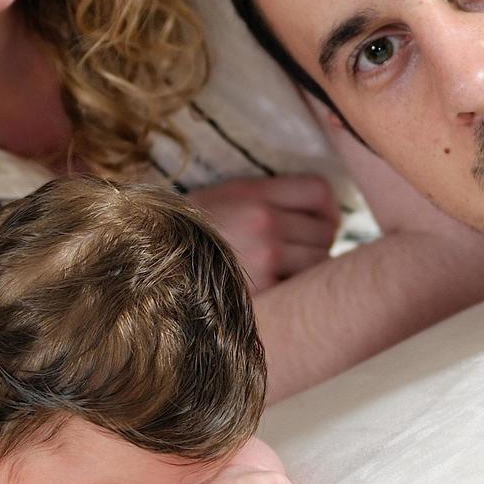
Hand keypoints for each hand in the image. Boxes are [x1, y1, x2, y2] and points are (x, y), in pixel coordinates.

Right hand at [187, 175, 339, 291]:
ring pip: (320, 262)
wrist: (155, 261)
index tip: (321, 219)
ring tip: (287, 268)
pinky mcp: (262, 291)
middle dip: (318, 240)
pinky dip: (294, 289)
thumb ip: (272, 195)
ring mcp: (264, 258)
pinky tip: (276, 286)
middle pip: (326, 230)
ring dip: (310, 267)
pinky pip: (300, 288)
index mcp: (256, 194)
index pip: (319, 192)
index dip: (327, 207)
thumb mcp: (229, 195)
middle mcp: (264, 222)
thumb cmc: (195, 229)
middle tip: (299, 248)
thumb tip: (326, 210)